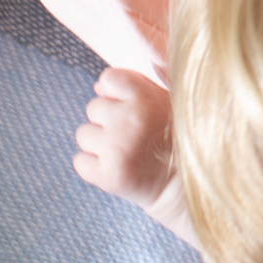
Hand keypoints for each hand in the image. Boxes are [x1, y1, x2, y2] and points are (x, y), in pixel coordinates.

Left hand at [73, 68, 182, 226]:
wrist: (182, 184)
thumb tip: (98, 87)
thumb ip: (135, 86)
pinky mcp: (108, 176)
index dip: (115, 93)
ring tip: (123, 152)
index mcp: (144, 97)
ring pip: (84, 135)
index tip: (130, 107)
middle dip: (107, 120)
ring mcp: (117, 149)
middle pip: (93, 108)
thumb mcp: (164, 101)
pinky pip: (80, 161)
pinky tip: (116, 167)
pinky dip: (93, 166)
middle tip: (131, 135)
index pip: (109, 78)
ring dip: (98, 144)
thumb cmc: (172, 137)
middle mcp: (129, 120)